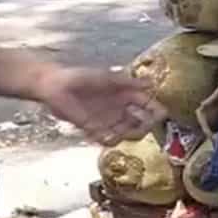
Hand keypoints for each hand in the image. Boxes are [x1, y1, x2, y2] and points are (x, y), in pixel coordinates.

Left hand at [33, 66, 165, 145]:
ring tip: (120, 131)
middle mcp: (121, 110)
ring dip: (127, 134)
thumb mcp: (108, 78)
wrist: (56, 87)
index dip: (156, 111)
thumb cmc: (81, 77)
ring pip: (128, 134)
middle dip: (146, 127)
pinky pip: (109, 140)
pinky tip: (104, 134)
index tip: (161, 115)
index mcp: (127, 95)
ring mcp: (110, 121)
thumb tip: (152, 82)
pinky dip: (110, 139)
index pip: (149, 106)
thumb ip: (129, 82)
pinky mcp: (96, 130)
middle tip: (143, 127)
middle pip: (143, 124)